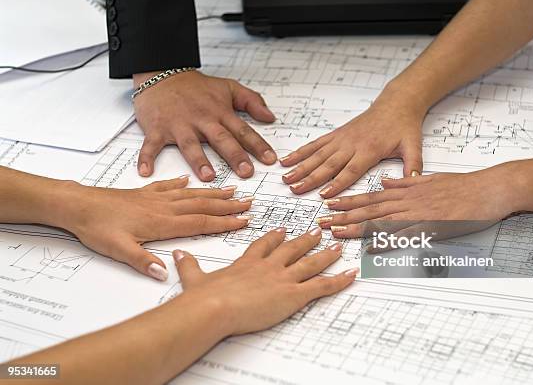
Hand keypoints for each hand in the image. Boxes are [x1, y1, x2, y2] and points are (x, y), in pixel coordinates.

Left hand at [56, 177, 252, 280]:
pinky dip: (182, 183)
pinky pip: (169, 186)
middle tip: (249, 202)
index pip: (201, 222)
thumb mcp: (118, 250)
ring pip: (191, 194)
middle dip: (228, 205)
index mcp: (162, 222)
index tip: (244, 221)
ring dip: (213, 193)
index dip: (225, 222)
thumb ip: (143, 261)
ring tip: (231, 189)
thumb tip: (165, 274)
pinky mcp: (143, 193)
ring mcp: (155, 198)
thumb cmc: (97, 228)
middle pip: (202, 205)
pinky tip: (189, 180)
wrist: (78, 205)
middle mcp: (163, 207)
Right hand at [133, 71, 277, 180]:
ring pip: (190, 144)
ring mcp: (178, 125)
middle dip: (234, 155)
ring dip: (198, 160)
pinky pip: (151, 145)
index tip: (271, 160)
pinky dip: (146, 157)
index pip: (243, 130)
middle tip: (246, 171)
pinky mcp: (157, 128)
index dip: (258, 145)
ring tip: (208, 176)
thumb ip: (252, 101)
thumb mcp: (228, 87)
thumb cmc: (196, 86)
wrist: (162, 72)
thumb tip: (271, 117)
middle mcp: (202, 120)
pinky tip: (146, 172)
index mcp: (220, 112)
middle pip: (221, 139)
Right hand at [173, 227, 357, 334]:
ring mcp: (283, 278)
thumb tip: (176, 254)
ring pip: (310, 262)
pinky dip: (339, 280)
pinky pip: (322, 285)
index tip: (281, 231)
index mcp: (247, 263)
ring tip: (337, 246)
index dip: (274, 238)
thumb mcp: (194, 278)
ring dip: (326, 254)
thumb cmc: (203, 297)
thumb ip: (188, 265)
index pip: (264, 246)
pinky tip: (351, 274)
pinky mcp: (293, 294)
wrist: (213, 306)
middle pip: (291, 249)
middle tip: (316, 231)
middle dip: (305, 240)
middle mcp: (268, 266)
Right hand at [280, 85, 425, 197]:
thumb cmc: (404, 126)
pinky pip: (316, 144)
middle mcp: (352, 144)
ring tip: (286, 177)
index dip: (337, 183)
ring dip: (300, 166)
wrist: (396, 103)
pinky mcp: (336, 134)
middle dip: (310, 178)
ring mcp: (342, 139)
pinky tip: (288, 159)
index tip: (324, 195)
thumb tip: (414, 181)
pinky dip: (301, 152)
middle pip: (328, 164)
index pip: (351, 170)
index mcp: (369, 150)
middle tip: (295, 189)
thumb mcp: (413, 145)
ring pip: (318, 154)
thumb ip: (413, 164)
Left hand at [316, 164, 526, 237]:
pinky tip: (371, 249)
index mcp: (407, 191)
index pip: (371, 196)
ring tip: (336, 233)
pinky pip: (405, 237)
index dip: (349, 201)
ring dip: (356, 228)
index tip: (330, 204)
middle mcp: (408, 201)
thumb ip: (406, 181)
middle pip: (369, 209)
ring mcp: (419, 214)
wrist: (489, 189)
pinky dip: (387, 242)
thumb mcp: (430, 178)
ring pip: (381, 222)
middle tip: (322, 222)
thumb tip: (385, 180)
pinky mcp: (432, 227)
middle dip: (343, 216)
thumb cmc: (463, 185)